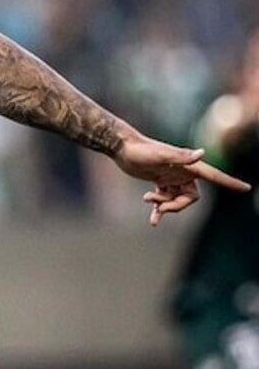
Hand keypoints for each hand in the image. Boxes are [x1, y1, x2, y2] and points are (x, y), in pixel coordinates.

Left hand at [113, 132, 251, 225]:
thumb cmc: (141, 150)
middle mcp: (183, 172)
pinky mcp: (160, 181)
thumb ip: (181, 157)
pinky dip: (160, 209)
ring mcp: (172, 177)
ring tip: (148, 200)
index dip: (230, 183)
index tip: (246, 188)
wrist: (122, 147)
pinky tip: (153, 221)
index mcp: (189, 166)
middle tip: (158, 206)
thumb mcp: (160, 155)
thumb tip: (202, 154)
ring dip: (164, 205)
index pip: (214, 176)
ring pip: (177, 200)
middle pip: (191, 198)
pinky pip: (165, 200)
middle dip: (176, 205)